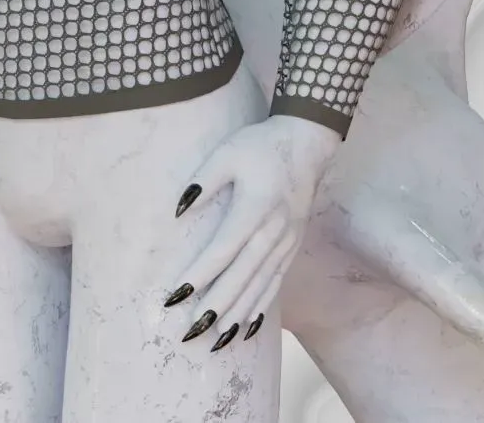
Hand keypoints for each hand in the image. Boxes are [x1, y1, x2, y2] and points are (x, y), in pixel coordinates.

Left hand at [162, 114, 340, 348]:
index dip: (199, 276)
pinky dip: (261, 307)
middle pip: (242, 276)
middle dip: (216, 307)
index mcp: (255, 208)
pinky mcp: (292, 245)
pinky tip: (246, 328)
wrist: (308, 143)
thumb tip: (178, 210)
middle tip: (191, 332)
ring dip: (237, 315)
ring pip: (261, 286)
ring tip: (215, 341)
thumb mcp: (227, 153)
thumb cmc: (261, 145)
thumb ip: (202, 181)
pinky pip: (276, 283)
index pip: (223, 250)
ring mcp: (287, 241)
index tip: (176, 296)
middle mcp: (274, 231)